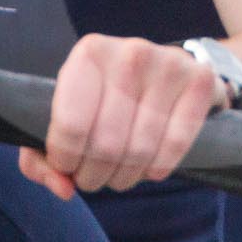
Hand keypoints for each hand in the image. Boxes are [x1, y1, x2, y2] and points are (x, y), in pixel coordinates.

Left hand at [19, 35, 224, 200]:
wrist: (166, 68)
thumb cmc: (105, 98)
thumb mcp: (65, 114)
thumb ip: (42, 158)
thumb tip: (63, 188)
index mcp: (89, 53)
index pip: (70, 125)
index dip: (65, 159)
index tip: (67, 165)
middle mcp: (130, 53)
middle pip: (106, 144)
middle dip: (94, 174)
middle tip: (93, 178)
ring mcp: (169, 65)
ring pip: (140, 151)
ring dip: (124, 177)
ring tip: (118, 175)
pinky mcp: (199, 82)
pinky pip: (175, 146)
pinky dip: (157, 169)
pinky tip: (149, 168)